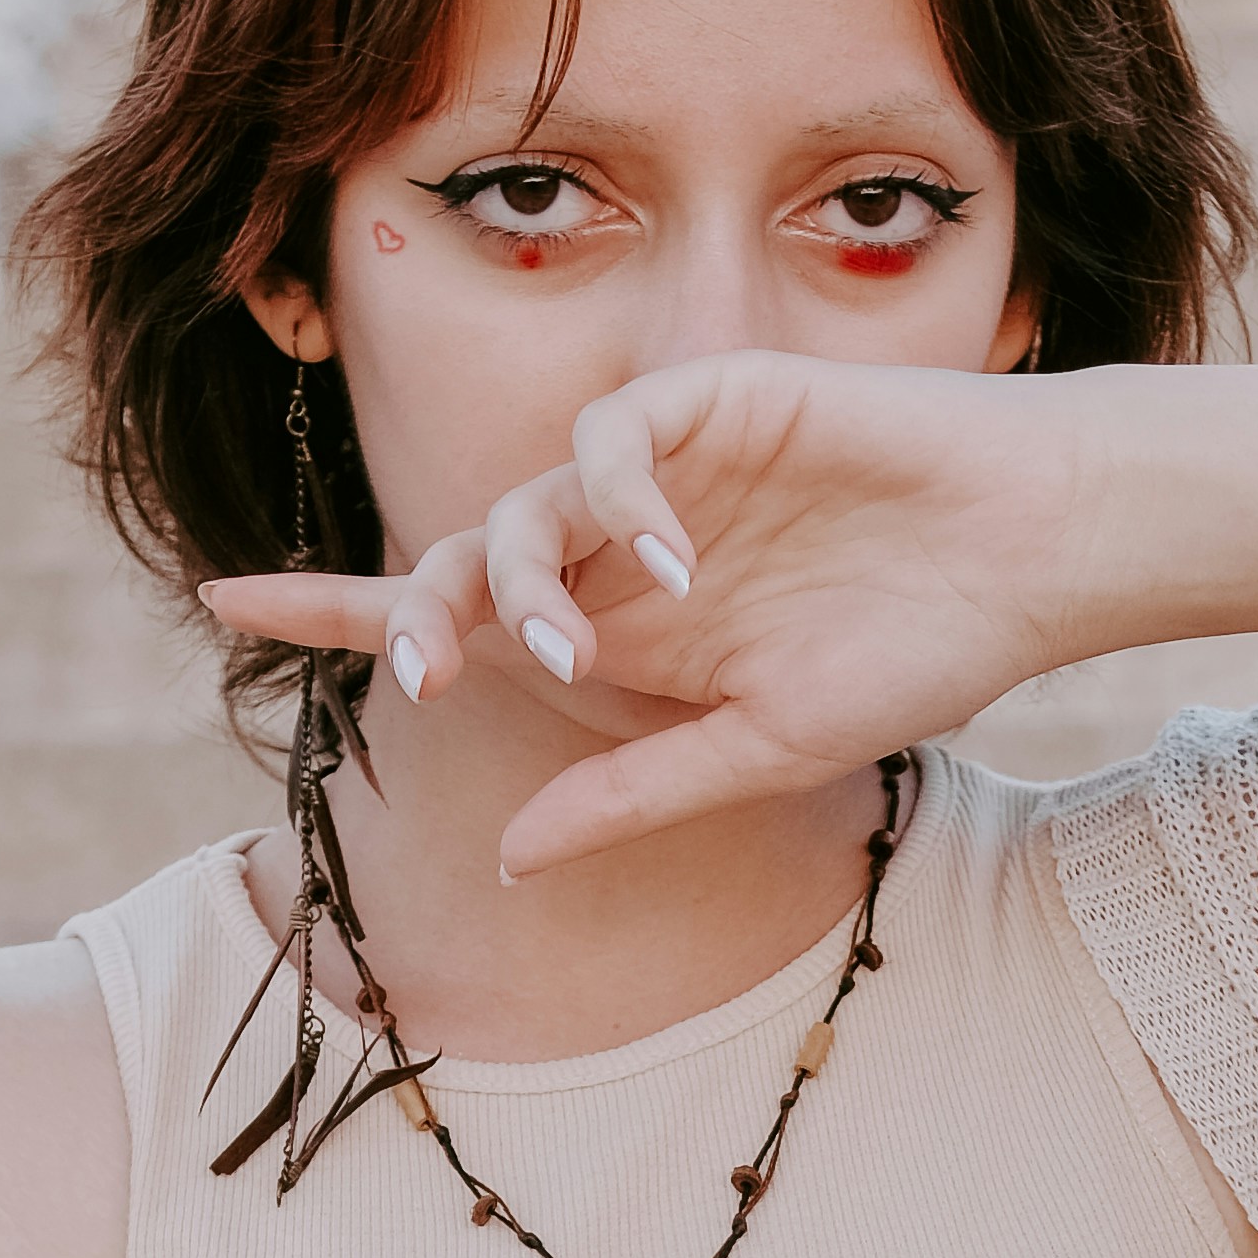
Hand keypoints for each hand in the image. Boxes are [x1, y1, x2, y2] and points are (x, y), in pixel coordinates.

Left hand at [201, 351, 1087, 872]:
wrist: (1033, 556)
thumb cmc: (924, 650)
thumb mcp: (763, 749)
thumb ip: (636, 794)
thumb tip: (509, 855)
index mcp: (630, 632)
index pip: (458, 616)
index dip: (343, 609)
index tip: (224, 598)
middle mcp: (627, 548)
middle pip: (465, 566)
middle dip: (422, 617)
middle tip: (428, 677)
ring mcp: (665, 471)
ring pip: (521, 509)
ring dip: (522, 584)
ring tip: (580, 649)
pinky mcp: (709, 401)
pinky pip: (608, 443)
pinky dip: (613, 504)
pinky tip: (670, 563)